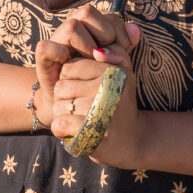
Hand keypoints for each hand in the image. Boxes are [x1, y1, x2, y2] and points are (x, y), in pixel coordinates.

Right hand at [33, 7, 136, 127]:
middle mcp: (73, 27)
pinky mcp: (44, 56)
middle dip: (103, 34)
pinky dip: (60, 53)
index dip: (119, 32)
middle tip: (106, 56)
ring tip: (91, 62)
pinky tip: (69, 63)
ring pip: (71, 26)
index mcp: (91, 26)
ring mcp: (57, 40)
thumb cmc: (95, 79)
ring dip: (86, 46)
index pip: (108, 15)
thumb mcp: (113, 62)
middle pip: (87, 12)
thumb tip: (135, 30)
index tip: (122, 50)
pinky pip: (47, 46)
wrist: (73, 105)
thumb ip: (124, 46)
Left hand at [50, 51, 142, 167]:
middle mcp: (107, 88)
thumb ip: (115, 55)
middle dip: (65, 99)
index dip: (70, 81)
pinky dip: (61, 131)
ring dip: (63, 116)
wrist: (134, 140)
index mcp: (111, 72)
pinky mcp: (91, 131)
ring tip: (80, 120)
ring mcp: (100, 110)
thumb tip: (98, 51)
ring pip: (58, 106)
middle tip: (81, 108)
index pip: (68, 68)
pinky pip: (59, 124)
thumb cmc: (121, 104)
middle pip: (61, 87)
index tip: (83, 91)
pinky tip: (73, 132)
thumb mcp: (124, 75)